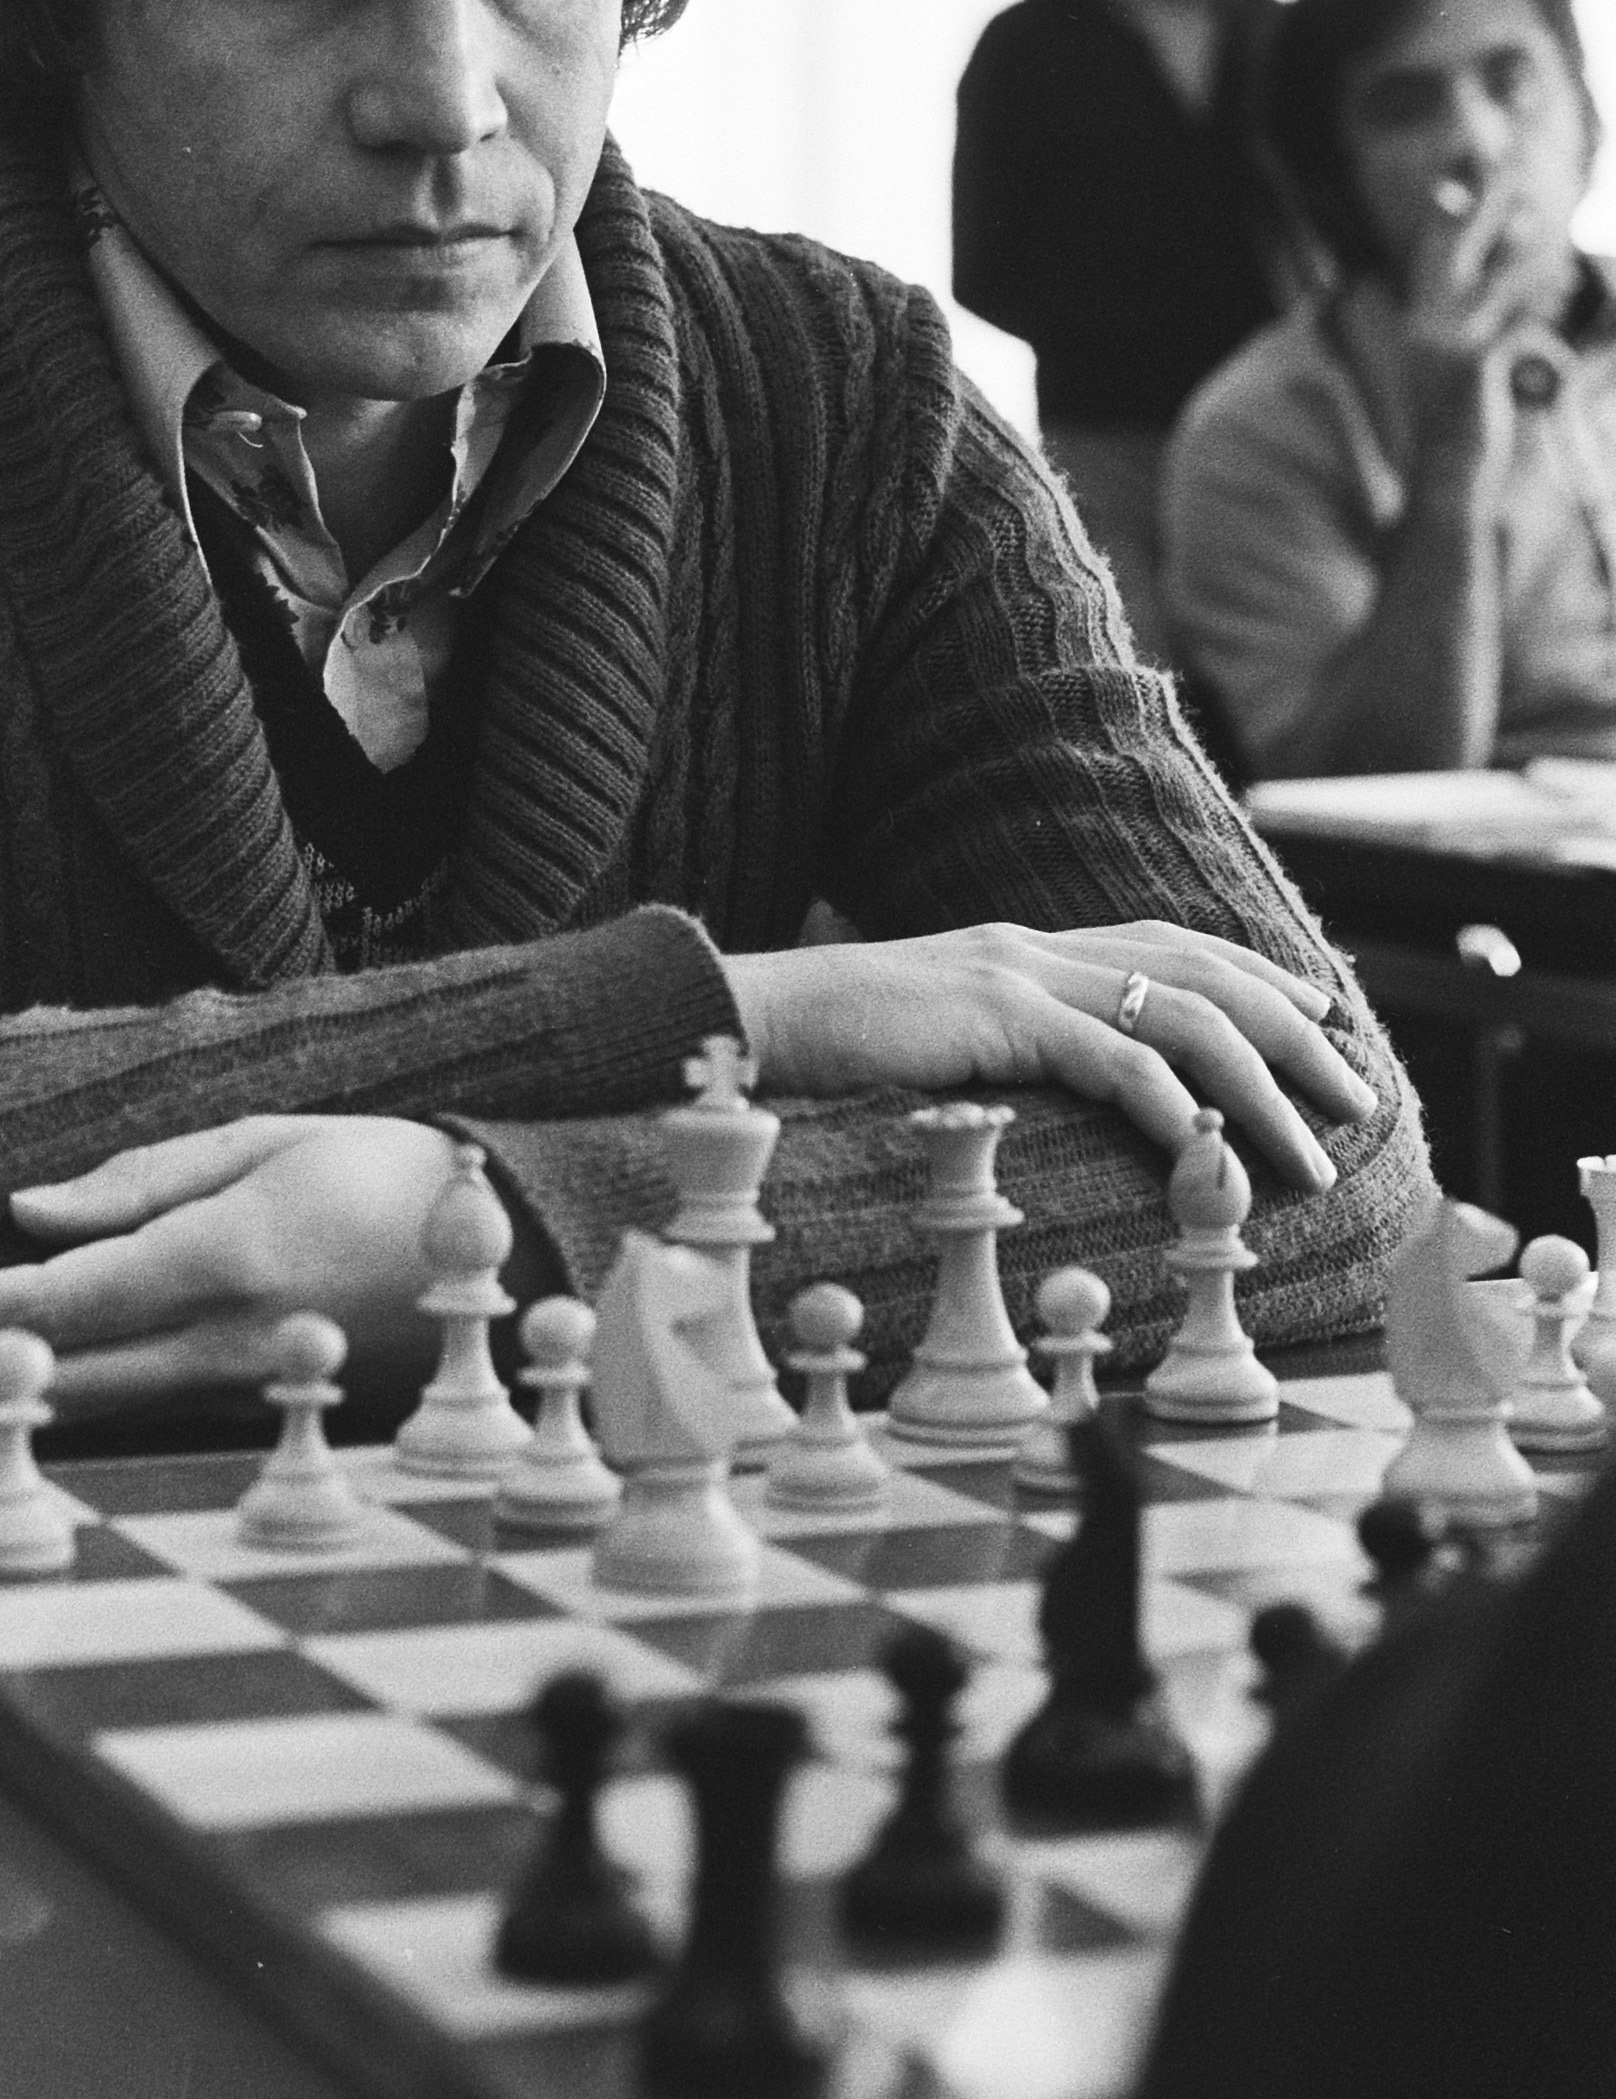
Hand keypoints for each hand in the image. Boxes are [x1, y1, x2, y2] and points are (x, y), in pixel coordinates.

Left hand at [0, 1116, 455, 1434]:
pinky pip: (129, 1415)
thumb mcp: (265, 1139)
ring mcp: (235, 1387)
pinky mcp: (248, 1406)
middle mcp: (220, 1339)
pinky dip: (42, 1414)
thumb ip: (142, 1180)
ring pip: (76, 1412)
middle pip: (44, 1377)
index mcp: (223, 1258)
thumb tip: (30, 1213)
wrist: (513, 1253)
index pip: (59, 1295)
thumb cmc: (385, 1172)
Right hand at [722, 920, 1376, 1192]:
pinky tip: (1214, 1149)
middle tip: (1354, 1094)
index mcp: (1021, 949)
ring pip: (1182, 1019)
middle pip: (1199, 974)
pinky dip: (1177, 1106)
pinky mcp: (998, 1015)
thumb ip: (996, 1050)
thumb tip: (1049, 1097)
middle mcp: (1034, 947)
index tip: (1318, 1016)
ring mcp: (1018, 975)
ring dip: (1260, 1089)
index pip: (1165, 946)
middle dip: (1292, 1033)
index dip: (1252, 976)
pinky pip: (1115, 1059)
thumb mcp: (931, 1042)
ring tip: (1311, 1152)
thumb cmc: (821, 1048)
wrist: (744, 1019)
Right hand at [1399, 177, 1568, 486]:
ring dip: (1523, 255)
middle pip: (1450, 249)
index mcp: (1419, 323)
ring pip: (1491, 282)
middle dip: (1478, 202)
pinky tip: (1559, 303)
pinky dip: (1540, 316)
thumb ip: (1482, 322)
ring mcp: (1444, 346)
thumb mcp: (1464, 367)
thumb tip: (1523, 280)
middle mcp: (1424, 327)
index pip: (1430, 252)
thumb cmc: (1461, 426)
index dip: (1447, 210)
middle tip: (1500, 159)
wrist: (1445, 479)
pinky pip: (1516, 326)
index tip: (1459, 170)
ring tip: (1544, 228)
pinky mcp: (1473, 368)